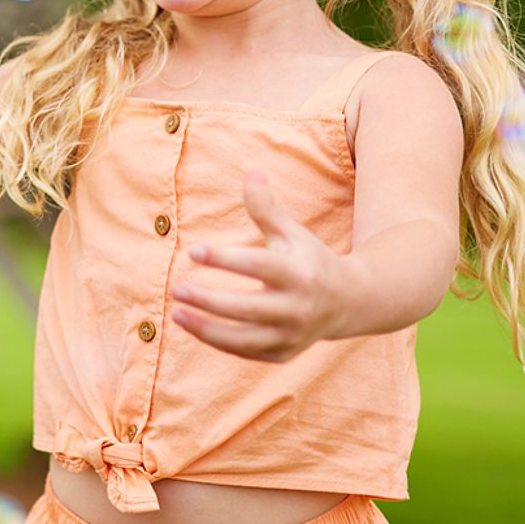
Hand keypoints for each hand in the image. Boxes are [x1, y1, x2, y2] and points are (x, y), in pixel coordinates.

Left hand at [168, 169, 349, 362]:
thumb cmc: (309, 258)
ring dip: (206, 328)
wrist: (349, 302)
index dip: (223, 258)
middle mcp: (296, 308)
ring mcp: (291, 335)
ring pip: (244, 339)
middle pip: (246, 308)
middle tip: (176, 288)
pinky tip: (193, 325)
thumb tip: (251, 170)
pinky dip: (218, 341)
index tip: (192, 251)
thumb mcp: (291, 231)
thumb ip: (266, 207)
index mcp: (298, 274)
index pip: (256, 266)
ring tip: (175, 312)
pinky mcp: (283, 353)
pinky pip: (246, 351)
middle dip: (208, 300)